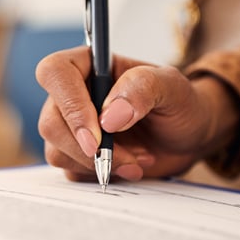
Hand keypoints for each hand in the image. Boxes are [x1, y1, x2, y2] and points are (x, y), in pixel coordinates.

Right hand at [35, 46, 239, 181]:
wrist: (189, 135)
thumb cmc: (179, 102)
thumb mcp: (172, 86)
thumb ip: (143, 88)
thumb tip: (109, 116)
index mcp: (89, 65)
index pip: (56, 73)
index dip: (70, 105)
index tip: (98, 135)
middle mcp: (74, 94)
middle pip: (50, 122)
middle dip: (87, 148)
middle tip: (127, 157)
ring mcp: (72, 127)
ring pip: (57, 151)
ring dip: (100, 164)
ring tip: (137, 158)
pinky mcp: (78, 155)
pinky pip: (71, 171)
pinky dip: (103, 174)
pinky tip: (130, 166)